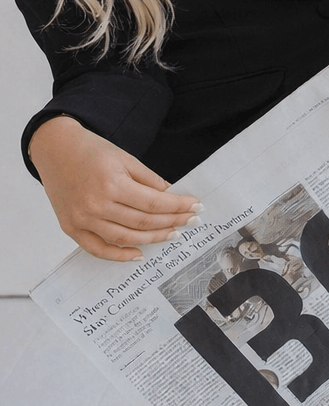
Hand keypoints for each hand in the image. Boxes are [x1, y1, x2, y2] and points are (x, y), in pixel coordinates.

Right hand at [29, 116, 200, 262]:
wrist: (56, 149)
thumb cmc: (92, 151)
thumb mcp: (125, 158)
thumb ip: (149, 180)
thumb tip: (172, 196)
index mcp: (112, 184)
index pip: (154, 203)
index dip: (178, 207)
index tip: (195, 207)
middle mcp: (96, 205)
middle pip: (142, 222)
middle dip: (171, 222)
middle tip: (190, 221)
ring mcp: (82, 219)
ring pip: (124, 238)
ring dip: (152, 239)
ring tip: (171, 235)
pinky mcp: (71, 228)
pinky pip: (98, 249)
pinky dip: (118, 255)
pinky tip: (138, 254)